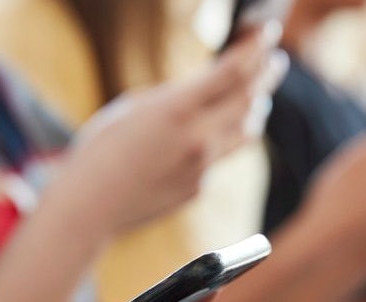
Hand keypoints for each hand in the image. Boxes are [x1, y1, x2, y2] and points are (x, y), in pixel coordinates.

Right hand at [50, 24, 286, 236]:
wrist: (90, 206)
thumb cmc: (100, 149)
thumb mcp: (134, 107)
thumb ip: (176, 97)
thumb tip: (208, 90)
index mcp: (177, 108)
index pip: (233, 70)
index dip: (256, 47)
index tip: (268, 32)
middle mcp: (198, 138)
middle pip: (250, 98)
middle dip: (266, 74)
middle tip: (275, 60)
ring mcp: (202, 167)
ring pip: (246, 130)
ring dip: (255, 108)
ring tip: (258, 95)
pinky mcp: (199, 189)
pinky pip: (219, 158)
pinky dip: (220, 140)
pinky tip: (207, 136)